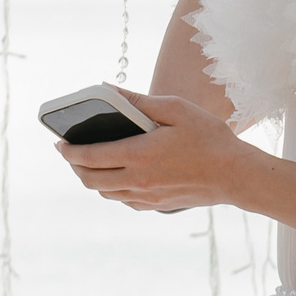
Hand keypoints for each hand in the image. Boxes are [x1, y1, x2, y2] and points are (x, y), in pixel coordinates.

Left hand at [57, 90, 253, 213]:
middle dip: (74, 166)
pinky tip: (117, 175)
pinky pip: (123, 200)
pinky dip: (112, 189)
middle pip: (90, 179)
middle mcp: (137, 180)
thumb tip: (107, 88)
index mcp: (138, 155)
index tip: (59, 142)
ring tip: (90, 162)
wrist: (237, 175)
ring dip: (91, 178)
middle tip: (70, 152)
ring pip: (105, 193)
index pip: (89, 157)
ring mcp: (146, 197)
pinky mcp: (156, 206)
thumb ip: (138, 101)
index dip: (68, 151)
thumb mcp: (174, 109)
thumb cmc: (209, 138)